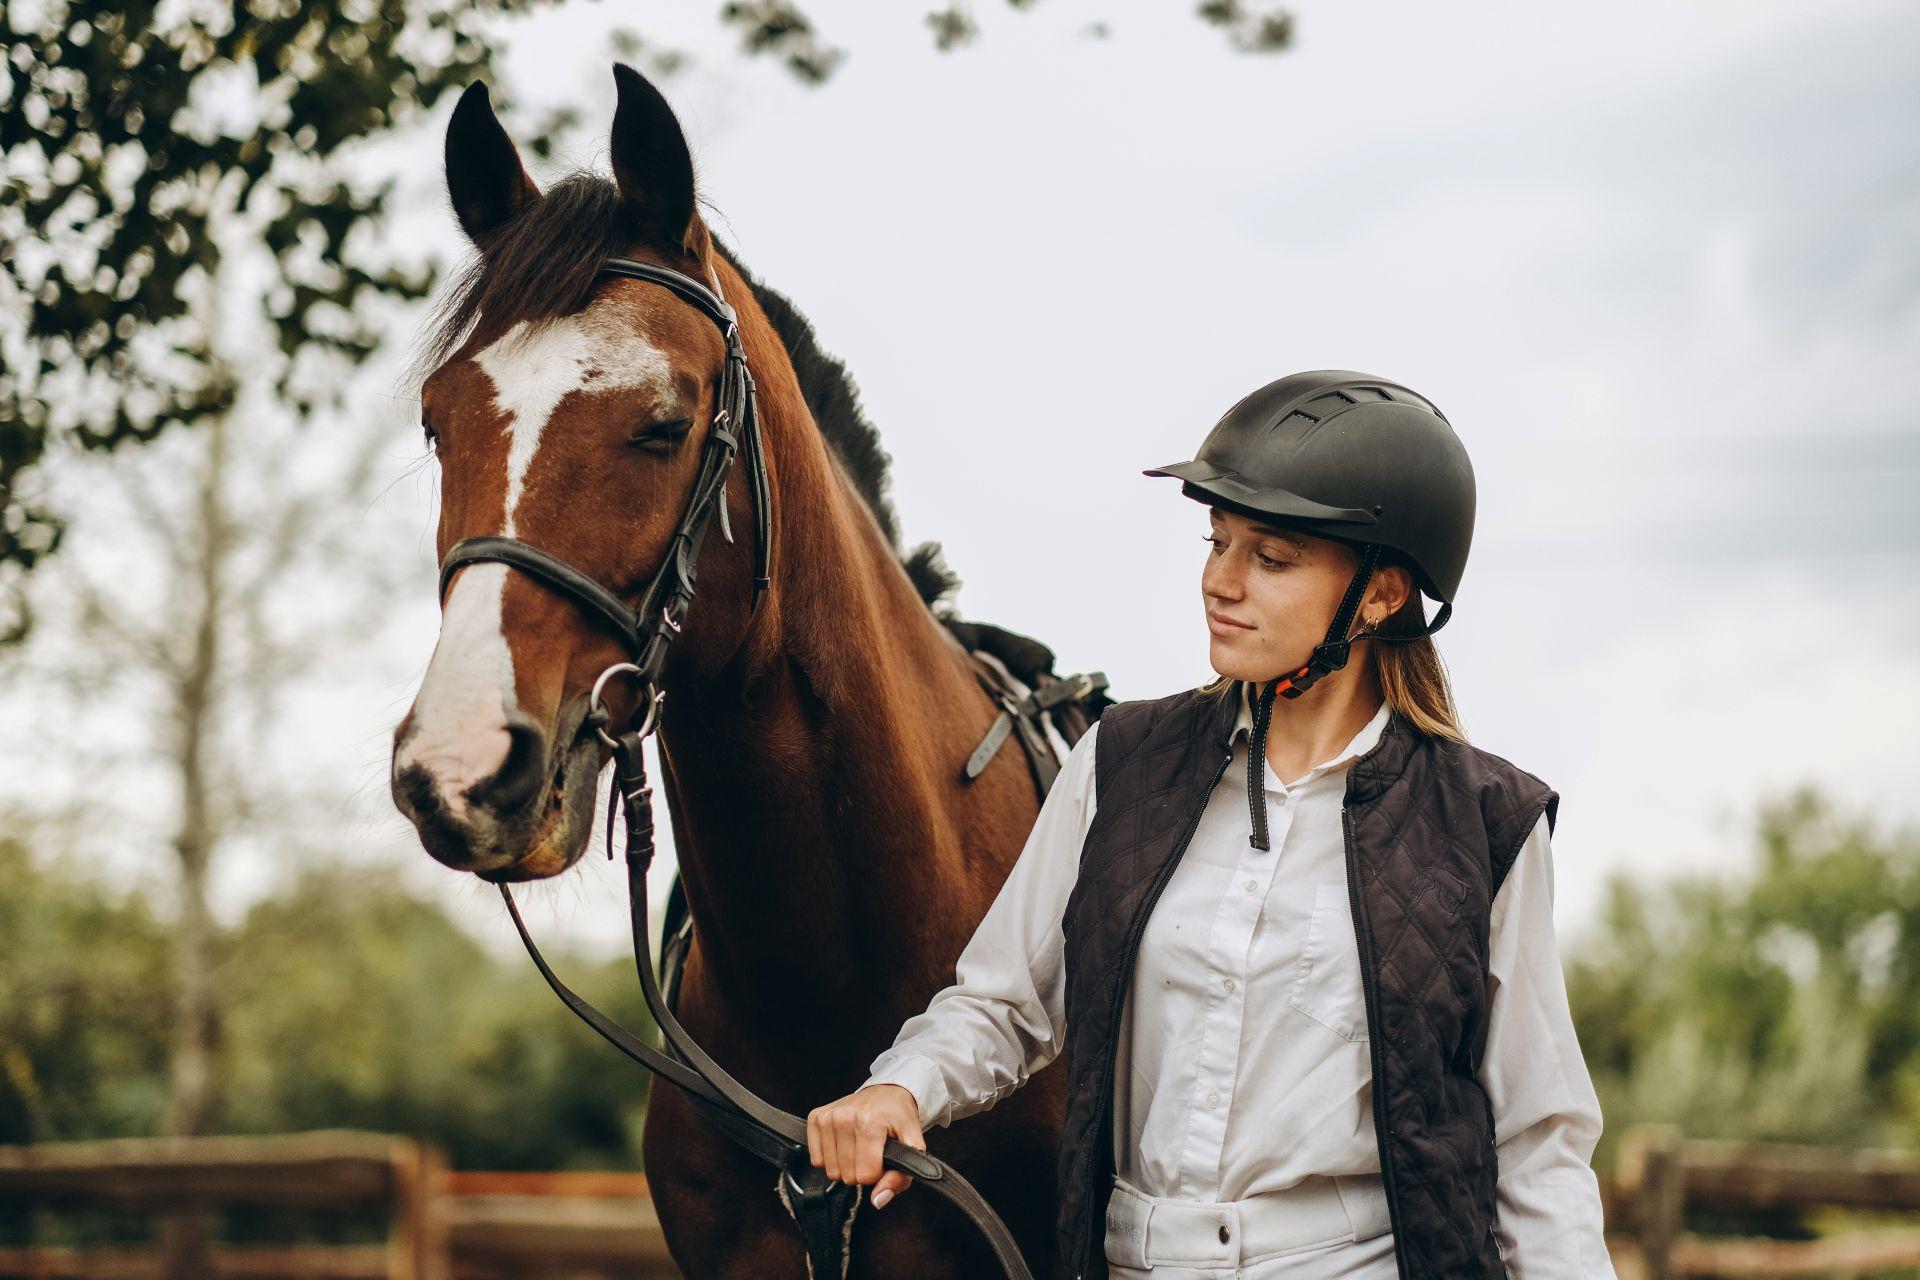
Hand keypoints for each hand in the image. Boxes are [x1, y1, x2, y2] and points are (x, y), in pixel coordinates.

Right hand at [806, 1083, 925, 1208]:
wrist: (886, 1092)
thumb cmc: (899, 1119)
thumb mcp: (913, 1146)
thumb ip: (900, 1178)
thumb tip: (878, 1200)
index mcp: (870, 1122)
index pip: (866, 1175)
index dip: (878, 1174)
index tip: (883, 1158)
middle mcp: (845, 1117)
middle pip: (847, 1176)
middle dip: (861, 1171)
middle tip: (872, 1152)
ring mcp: (828, 1117)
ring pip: (831, 1171)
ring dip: (846, 1166)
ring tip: (859, 1147)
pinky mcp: (816, 1118)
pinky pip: (816, 1160)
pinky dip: (831, 1158)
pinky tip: (844, 1144)